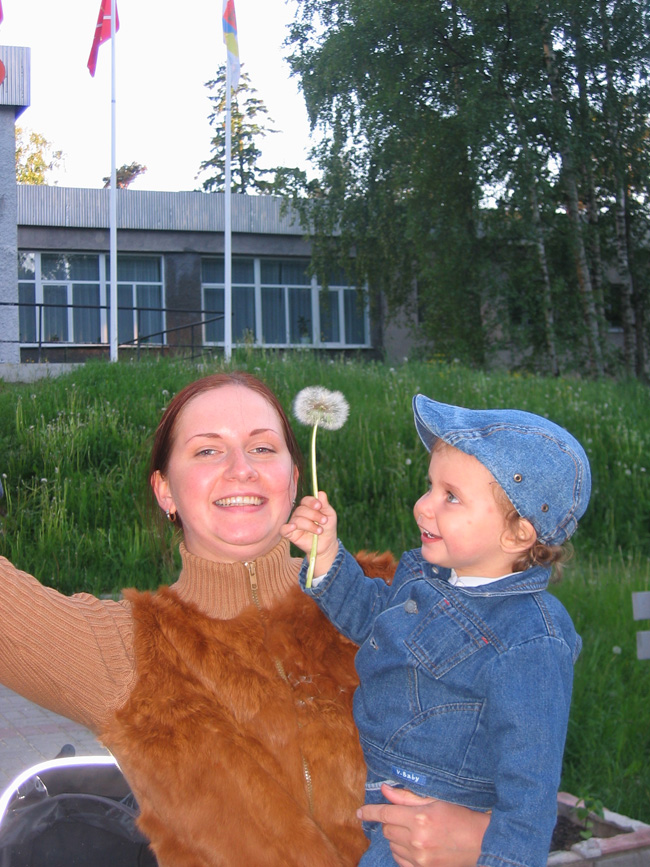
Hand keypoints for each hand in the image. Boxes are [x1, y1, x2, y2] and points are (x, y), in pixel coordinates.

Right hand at [281, 492, 338, 575]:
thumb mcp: (329, 515)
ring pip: (297, 520)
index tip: (319, 506)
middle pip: (301, 510)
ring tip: (320, 531)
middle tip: (324, 521)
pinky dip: (287, 527)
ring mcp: (294, 523)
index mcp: (308, 507)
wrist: (327, 544)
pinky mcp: (290, 534)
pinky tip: (294, 527)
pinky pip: (283, 529)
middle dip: (314, 515)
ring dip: (310, 525)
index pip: (305, 500)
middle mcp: (299, 513)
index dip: (312, 502)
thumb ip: (325, 504)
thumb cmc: (327, 527)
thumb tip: (320, 493)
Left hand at [357, 785, 488, 866]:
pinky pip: (400, 861)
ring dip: (396, 838)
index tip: (360, 812)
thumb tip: (385, 790)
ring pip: (392, 846)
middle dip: (390, 823)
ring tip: (413, 832)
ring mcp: (420, 859)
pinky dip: (401, 852)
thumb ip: (407, 797)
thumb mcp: (435, 800)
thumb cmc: (460, 817)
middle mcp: (417, 840)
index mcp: (420, 818)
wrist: (481, 843)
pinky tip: (413, 846)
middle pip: (387, 831)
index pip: (385, 814)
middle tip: (404, 817)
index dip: (370, 812)